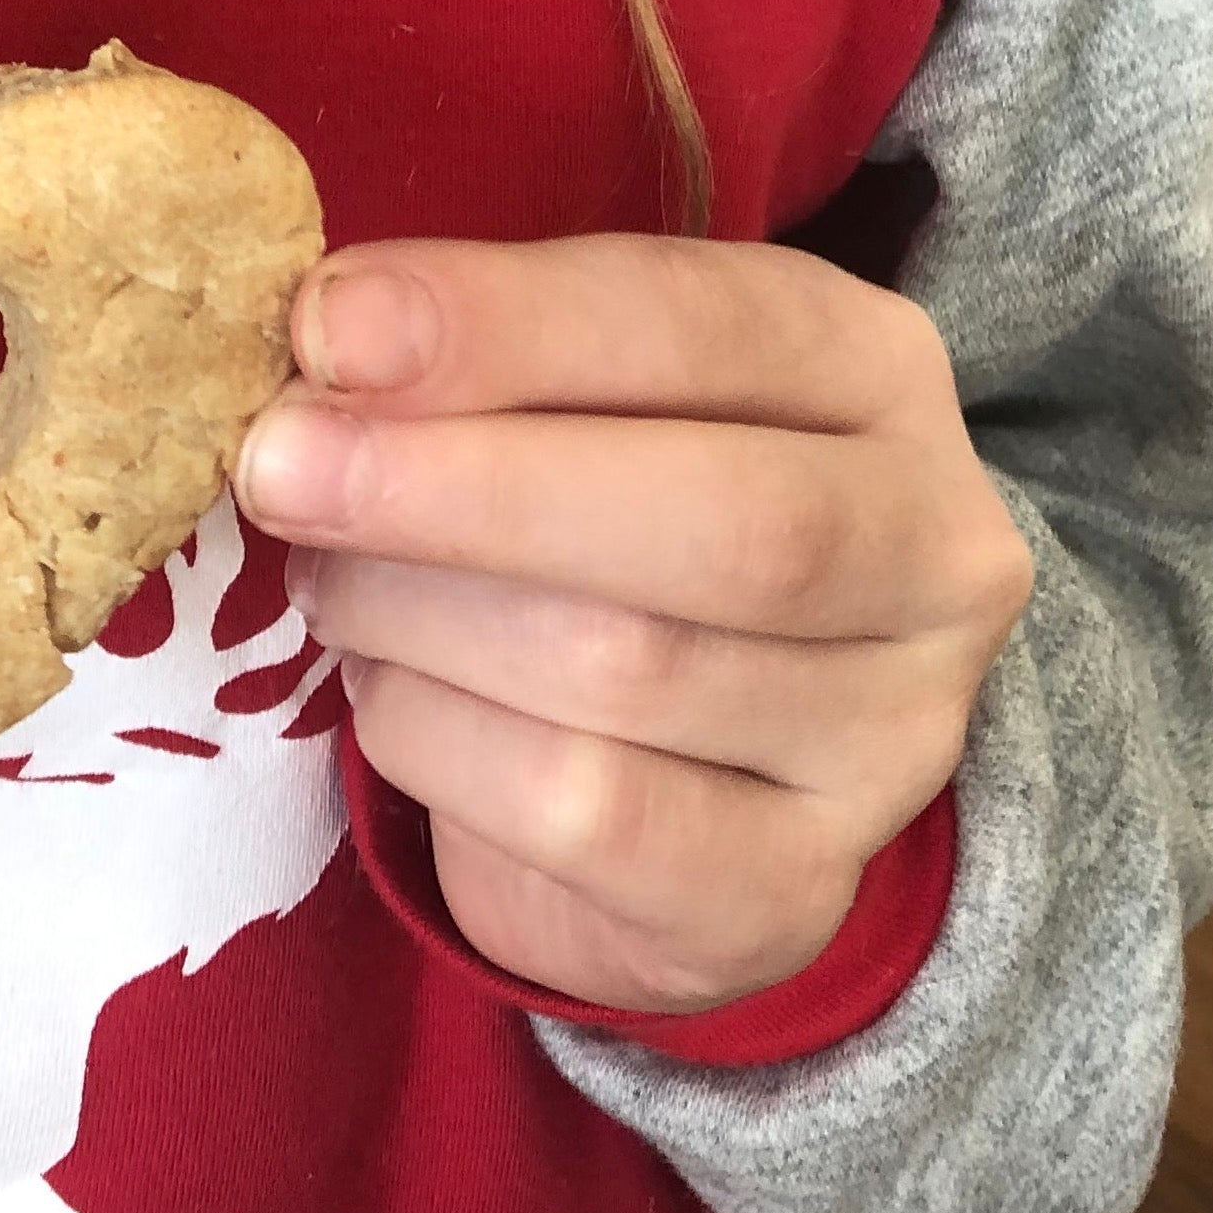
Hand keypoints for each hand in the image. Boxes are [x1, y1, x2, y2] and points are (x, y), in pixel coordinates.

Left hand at [233, 236, 1030, 1014]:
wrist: (691, 777)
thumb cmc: (602, 527)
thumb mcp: (570, 397)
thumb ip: (476, 356)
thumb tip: (329, 336)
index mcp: (871, 368)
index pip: (706, 323)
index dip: (506, 323)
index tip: (328, 328)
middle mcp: (932, 550)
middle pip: (722, 522)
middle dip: (460, 488)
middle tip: (280, 467)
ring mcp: (888, 740)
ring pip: (624, 671)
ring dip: (418, 616)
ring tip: (330, 583)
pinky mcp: (791, 889)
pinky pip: (581, 814)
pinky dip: (435, 739)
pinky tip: (387, 695)